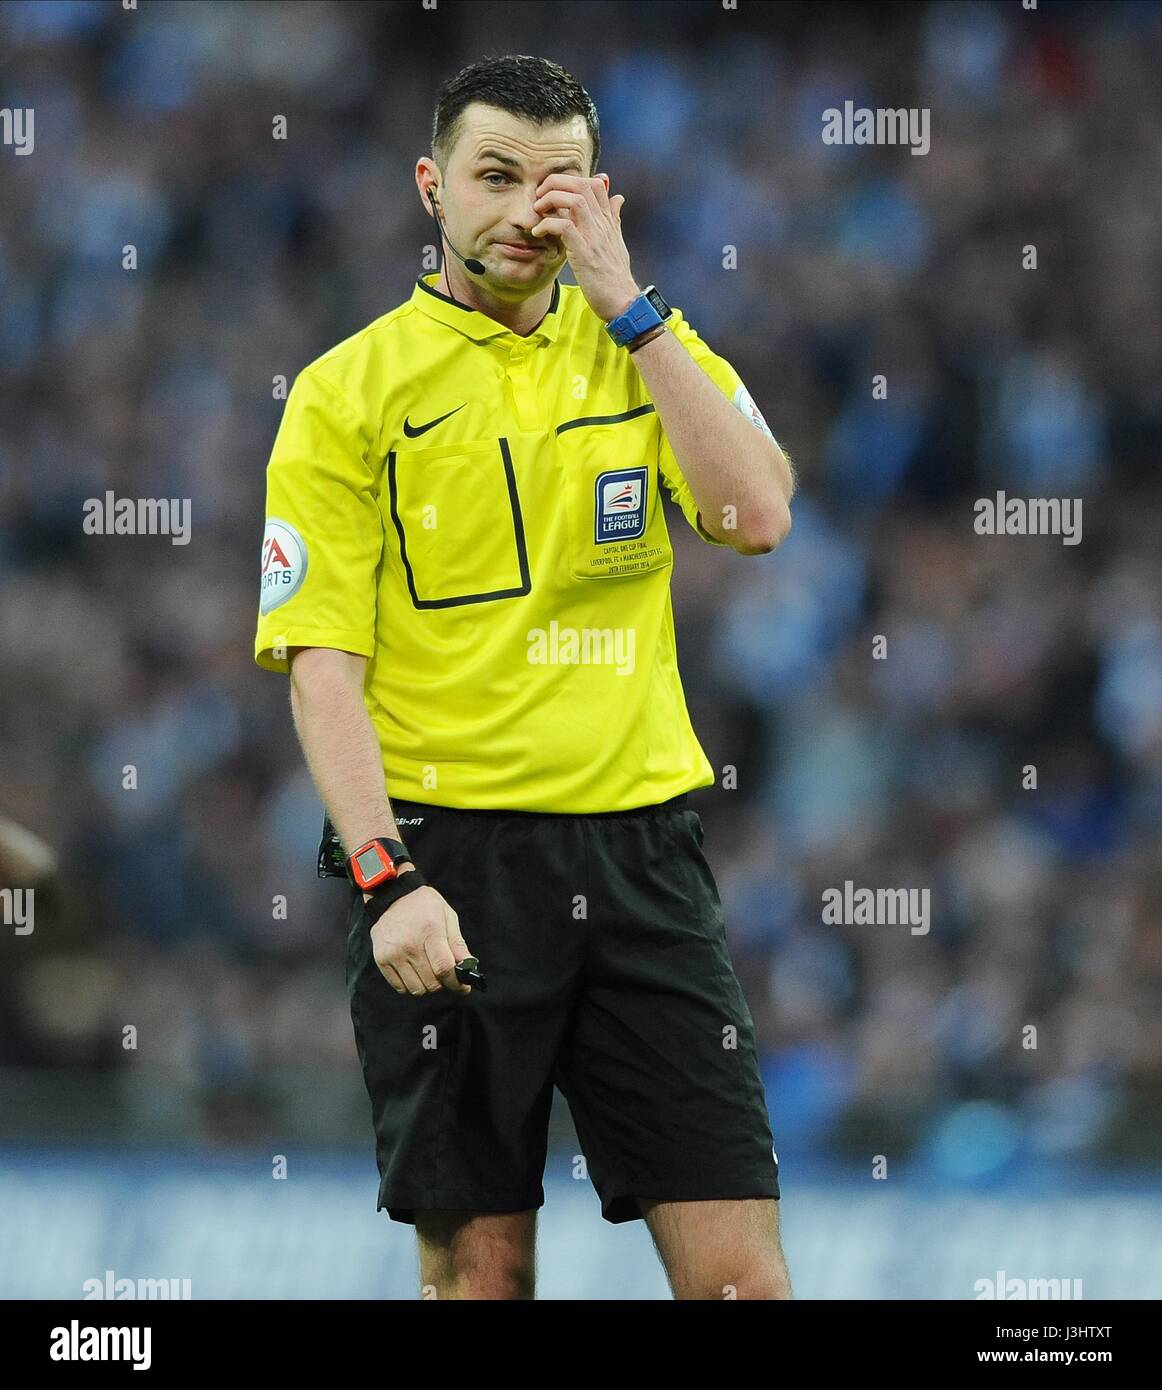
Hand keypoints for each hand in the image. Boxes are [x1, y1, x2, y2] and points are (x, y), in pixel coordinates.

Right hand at [364, 867, 472, 995]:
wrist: (392, 895)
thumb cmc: (424, 906)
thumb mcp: (447, 916)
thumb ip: (457, 944)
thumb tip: (468, 968)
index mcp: (430, 931)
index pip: (444, 968)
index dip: (456, 983)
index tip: (463, 988)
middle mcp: (410, 944)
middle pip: (431, 983)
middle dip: (443, 984)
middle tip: (444, 975)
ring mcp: (393, 953)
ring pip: (416, 989)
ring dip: (426, 986)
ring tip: (428, 972)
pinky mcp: (381, 959)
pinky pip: (399, 987)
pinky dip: (410, 985)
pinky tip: (414, 972)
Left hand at [531, 173, 639, 321]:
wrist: (623, 301)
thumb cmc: (616, 275)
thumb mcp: (616, 241)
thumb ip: (614, 217)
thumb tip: (618, 197)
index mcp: (608, 221)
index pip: (595, 184)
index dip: (572, 180)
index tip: (555, 191)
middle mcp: (602, 224)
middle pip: (582, 184)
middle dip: (557, 183)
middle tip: (541, 195)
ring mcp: (594, 237)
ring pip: (574, 200)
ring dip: (551, 199)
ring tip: (538, 209)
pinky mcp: (584, 253)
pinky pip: (564, 226)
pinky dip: (547, 224)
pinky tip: (538, 232)